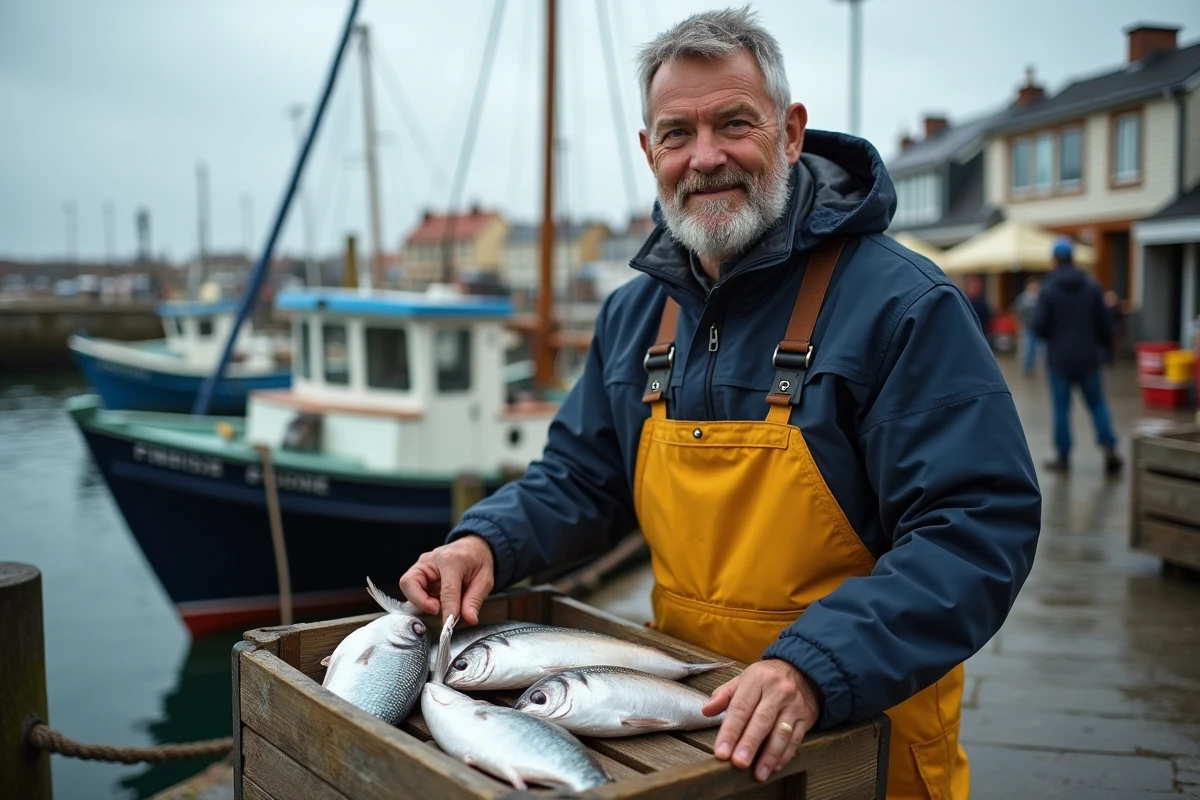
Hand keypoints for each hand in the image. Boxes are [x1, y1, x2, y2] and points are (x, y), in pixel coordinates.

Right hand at [398, 535, 494, 624]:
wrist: (474, 546)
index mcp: (451, 560)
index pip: (446, 590)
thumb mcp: (484, 580)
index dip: (447, 609)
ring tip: (439, 605)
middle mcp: (431, 560)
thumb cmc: (478, 560)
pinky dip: (422, 599)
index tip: (449, 623)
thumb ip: (474, 600)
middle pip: (409, 583)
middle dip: (420, 602)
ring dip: (421, 601)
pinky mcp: (419, 572)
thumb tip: (469, 619)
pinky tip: (437, 600)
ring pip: (408, 587)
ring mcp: (422, 565)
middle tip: (437, 610)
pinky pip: (413, 589)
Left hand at [702, 659, 819, 781]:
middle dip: (748, 744)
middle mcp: (776, 691)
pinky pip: (795, 739)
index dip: (730, 731)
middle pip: (761, 721)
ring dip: (769, 756)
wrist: (803, 671)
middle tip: (738, 763)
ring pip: (781, 733)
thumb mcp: (743, 678)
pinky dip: (784, 755)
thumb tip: (706, 710)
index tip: (721, 751)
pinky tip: (774, 767)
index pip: (740, 708)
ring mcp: (793, 705)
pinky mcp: (806, 718)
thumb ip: (724, 695)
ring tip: (758, 773)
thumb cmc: (767, 678)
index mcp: (756, 679)